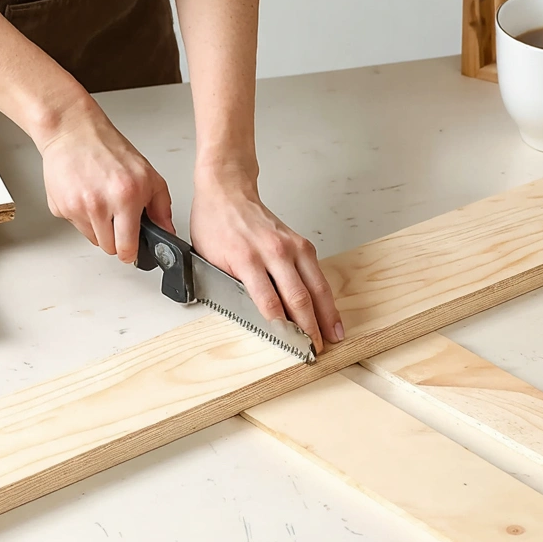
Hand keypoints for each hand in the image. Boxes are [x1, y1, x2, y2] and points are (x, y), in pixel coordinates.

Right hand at [38, 93, 173, 261]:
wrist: (72, 132)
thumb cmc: (108, 149)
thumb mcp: (147, 174)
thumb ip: (161, 206)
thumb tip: (167, 231)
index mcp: (125, 197)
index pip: (127, 247)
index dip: (131, 252)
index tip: (132, 250)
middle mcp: (99, 205)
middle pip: (108, 248)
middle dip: (116, 239)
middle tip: (118, 219)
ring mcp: (77, 208)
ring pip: (92, 239)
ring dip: (99, 228)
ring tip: (101, 202)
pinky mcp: (59, 207)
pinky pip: (76, 226)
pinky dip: (82, 217)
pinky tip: (86, 196)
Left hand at [190, 167, 343, 354]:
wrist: (227, 191)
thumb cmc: (216, 224)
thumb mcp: (208, 259)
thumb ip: (227, 287)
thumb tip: (245, 314)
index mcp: (246, 258)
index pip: (268, 301)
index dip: (281, 326)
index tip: (289, 344)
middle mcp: (273, 251)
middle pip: (298, 296)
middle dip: (309, 327)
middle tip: (315, 349)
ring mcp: (291, 246)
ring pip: (316, 286)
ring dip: (326, 313)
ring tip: (334, 334)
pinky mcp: (301, 243)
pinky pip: (318, 273)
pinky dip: (325, 294)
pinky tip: (330, 309)